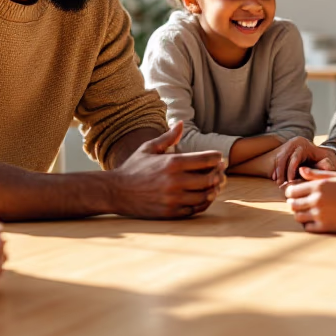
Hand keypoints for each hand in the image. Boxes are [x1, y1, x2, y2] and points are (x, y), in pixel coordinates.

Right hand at [109, 122, 225, 218]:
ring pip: (205, 195)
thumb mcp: (149, 148)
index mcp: (172, 162)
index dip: (217, 158)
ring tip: (213, 185)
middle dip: (218, 174)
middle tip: (220, 171)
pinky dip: (203, 203)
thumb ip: (168, 137)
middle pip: (210, 178)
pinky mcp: (171, 213)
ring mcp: (173, 199)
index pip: (207, 160)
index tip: (218, 158)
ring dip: (213, 190)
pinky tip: (203, 197)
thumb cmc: (133, 168)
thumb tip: (180, 123)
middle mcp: (175, 181)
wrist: (116, 192)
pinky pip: (195, 209)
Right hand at [272, 136, 335, 184]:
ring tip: (279, 183)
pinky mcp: (285, 149)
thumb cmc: (326, 162)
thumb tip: (319, 169)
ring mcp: (289, 145)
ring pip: (279, 159)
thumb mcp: (328, 163)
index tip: (290, 183)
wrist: (323, 156)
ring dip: (278, 172)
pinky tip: (276, 179)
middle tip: (282, 185)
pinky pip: (278, 160)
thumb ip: (326, 166)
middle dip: (282, 172)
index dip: (291, 171)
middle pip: (283, 158)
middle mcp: (295, 142)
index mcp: (305, 145)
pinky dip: (277, 169)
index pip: (294, 158)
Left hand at [284, 167, 335, 232]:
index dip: (291, 192)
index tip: (295, 193)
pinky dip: (308, 224)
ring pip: (298, 216)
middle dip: (294, 203)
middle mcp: (317, 200)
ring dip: (300, 214)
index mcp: (318, 186)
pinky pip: (307, 227)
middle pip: (292, 204)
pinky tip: (314, 219)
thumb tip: (300, 170)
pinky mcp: (324, 227)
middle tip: (299, 202)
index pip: (292, 190)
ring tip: (307, 211)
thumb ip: (316, 174)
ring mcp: (320, 214)